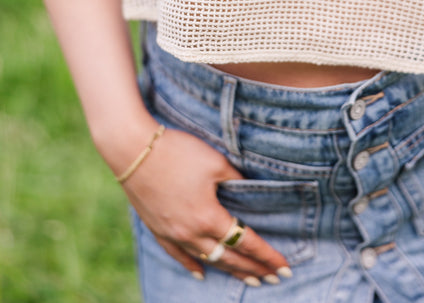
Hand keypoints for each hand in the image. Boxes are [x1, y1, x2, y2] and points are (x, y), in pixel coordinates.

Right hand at [121, 127, 290, 284]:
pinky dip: (192, 266)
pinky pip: (178, 256)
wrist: (133, 149)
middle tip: (274, 278)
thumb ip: (235, 179)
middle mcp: (192, 233)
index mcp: (209, 217)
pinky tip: (201, 274)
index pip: (246, 242)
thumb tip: (248, 189)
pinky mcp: (157, 228)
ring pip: (207, 260)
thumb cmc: (178, 151)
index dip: (267, 255)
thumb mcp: (215, 162)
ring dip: (229, 270)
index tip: (284, 266)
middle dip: (253, 268)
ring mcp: (172, 234)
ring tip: (249, 279)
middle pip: (229, 257)